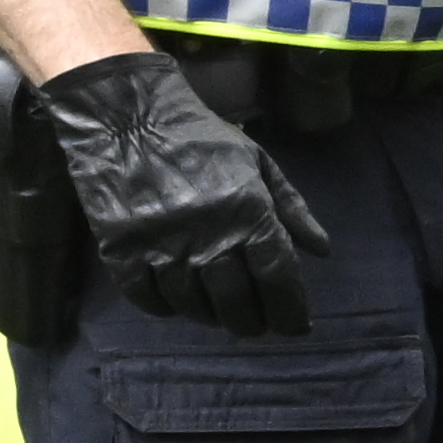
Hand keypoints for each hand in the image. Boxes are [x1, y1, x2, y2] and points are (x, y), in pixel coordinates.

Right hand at [37, 54, 316, 334]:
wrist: (126, 115)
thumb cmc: (201, 138)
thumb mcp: (259, 163)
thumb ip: (293, 209)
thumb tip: (323, 252)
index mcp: (248, 212)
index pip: (278, 278)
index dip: (291, 310)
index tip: (296, 327)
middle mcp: (207, 235)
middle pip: (236, 302)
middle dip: (252, 323)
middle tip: (255, 325)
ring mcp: (161, 244)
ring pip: (191, 304)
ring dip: (209, 316)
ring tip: (218, 313)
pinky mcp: (119, 248)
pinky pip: (146, 296)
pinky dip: (164, 308)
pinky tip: (176, 303)